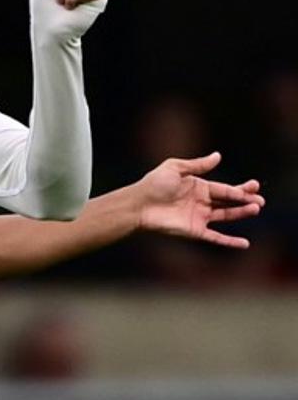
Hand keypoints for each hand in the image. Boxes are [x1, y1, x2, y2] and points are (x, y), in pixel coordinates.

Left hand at [137, 152, 263, 248]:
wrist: (139, 204)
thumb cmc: (153, 184)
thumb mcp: (175, 168)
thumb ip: (197, 165)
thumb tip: (218, 156)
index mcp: (198, 187)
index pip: (224, 188)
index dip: (240, 189)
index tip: (255, 186)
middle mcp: (201, 202)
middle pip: (228, 202)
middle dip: (245, 200)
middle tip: (260, 200)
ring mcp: (198, 217)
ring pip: (225, 216)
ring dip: (241, 213)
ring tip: (256, 209)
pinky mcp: (194, 231)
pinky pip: (215, 237)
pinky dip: (229, 242)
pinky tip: (244, 244)